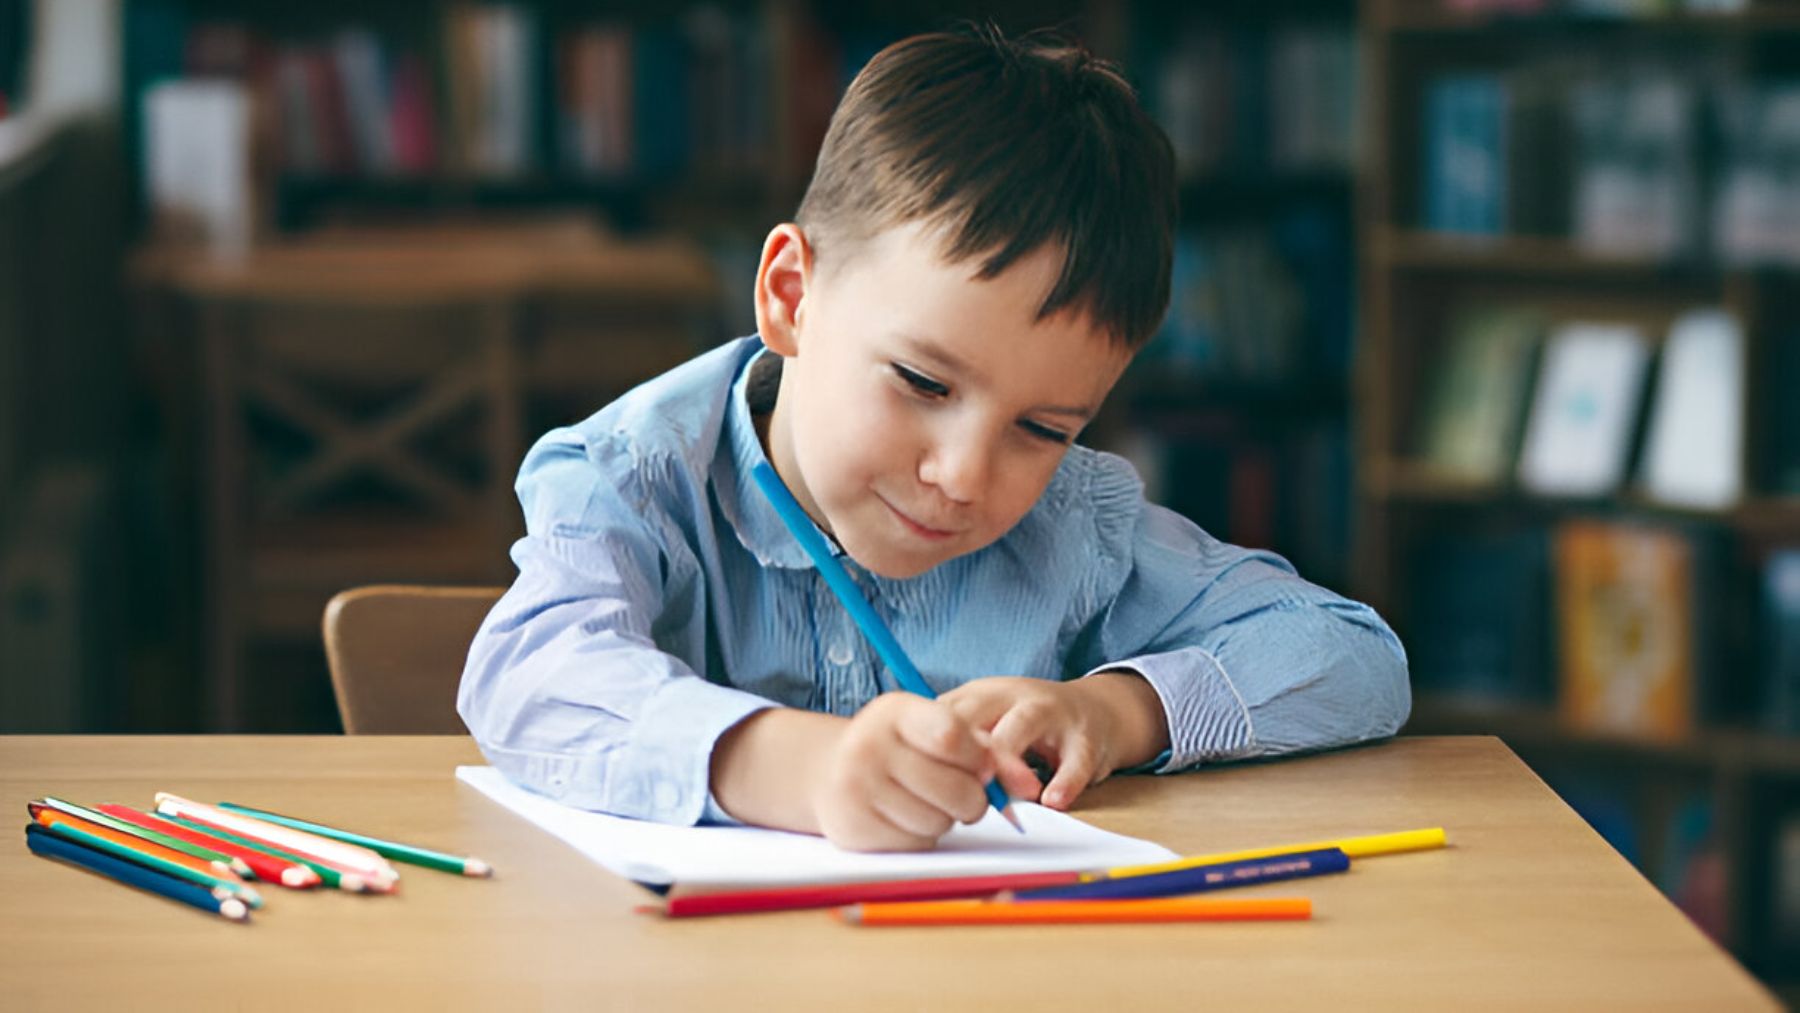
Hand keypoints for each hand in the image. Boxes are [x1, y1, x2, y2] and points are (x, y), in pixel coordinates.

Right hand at [809, 692, 996, 851]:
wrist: (829, 770)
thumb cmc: (896, 746)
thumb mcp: (928, 726)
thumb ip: (978, 745)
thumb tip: (1020, 782)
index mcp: (893, 712)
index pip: (952, 736)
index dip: (979, 758)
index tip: (984, 766)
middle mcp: (868, 747)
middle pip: (955, 789)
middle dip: (974, 798)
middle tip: (965, 793)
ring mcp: (856, 790)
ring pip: (939, 822)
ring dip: (946, 818)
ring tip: (928, 802)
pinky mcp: (854, 829)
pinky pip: (916, 843)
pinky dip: (923, 836)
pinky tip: (907, 817)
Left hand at [939, 673, 1168, 810]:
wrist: (1098, 710)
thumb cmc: (1027, 724)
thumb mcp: (989, 722)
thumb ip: (956, 746)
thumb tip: (915, 780)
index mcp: (982, 695)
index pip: (944, 715)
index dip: (928, 748)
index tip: (919, 782)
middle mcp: (1013, 696)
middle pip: (976, 715)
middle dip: (960, 751)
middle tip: (951, 788)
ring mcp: (1051, 712)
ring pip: (1022, 725)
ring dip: (1007, 760)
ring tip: (998, 793)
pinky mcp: (1086, 738)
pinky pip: (1075, 760)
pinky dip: (1064, 782)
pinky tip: (1053, 801)